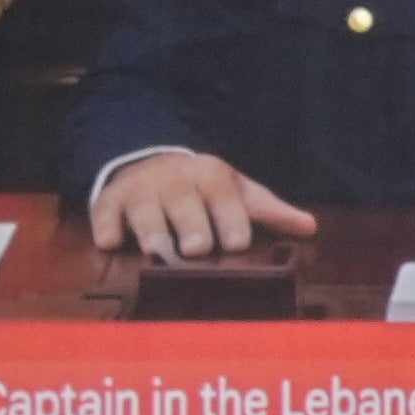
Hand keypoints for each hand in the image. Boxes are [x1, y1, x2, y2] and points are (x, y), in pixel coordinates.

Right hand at [87, 148, 318, 263]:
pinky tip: (109, 243)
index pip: (224, 197)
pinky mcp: (111, 200)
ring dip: (150, 229)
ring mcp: (141, 189)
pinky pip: (104, 211)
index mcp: (211, 177)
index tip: (237, 242)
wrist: (153, 162)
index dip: (230, 218)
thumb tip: (310, 227)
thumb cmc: (205, 190)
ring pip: (145, 209)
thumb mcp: (239, 193)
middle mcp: (175, 181)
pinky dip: (105, 225)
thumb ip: (271, 211)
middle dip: (190, 224)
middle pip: (183, 203)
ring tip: (157, 252)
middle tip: (197, 248)